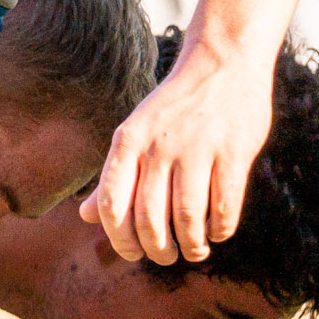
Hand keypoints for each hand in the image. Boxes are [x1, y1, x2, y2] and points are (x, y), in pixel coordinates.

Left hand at [80, 36, 274, 264]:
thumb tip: (83, 216)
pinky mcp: (235, 150)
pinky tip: (218, 233)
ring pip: (187, 217)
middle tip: (165, 257)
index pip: (111, 205)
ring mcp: (198, 147)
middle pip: (149, 218)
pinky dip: (220, 228)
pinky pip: (225, 204)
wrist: (223, 61)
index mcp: (127, 143)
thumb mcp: (134, 134)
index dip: (119, 239)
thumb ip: (113, 176)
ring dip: (190, 245)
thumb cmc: (173, 109)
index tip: (133, 253)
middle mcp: (159, 146)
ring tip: (194, 252)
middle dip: (156, 250)